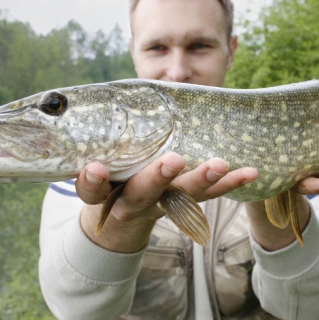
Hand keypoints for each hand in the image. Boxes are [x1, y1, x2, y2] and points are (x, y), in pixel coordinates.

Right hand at [76, 152, 257, 251]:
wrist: (121, 218)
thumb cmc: (106, 180)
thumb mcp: (93, 166)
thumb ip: (91, 147)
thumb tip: (67, 101)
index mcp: (103, 194)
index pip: (92, 191)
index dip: (93, 182)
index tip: (96, 170)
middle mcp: (132, 202)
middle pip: (142, 194)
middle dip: (157, 177)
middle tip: (172, 160)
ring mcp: (162, 204)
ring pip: (182, 197)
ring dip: (202, 180)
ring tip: (221, 165)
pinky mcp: (186, 203)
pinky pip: (209, 195)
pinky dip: (230, 184)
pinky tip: (251, 172)